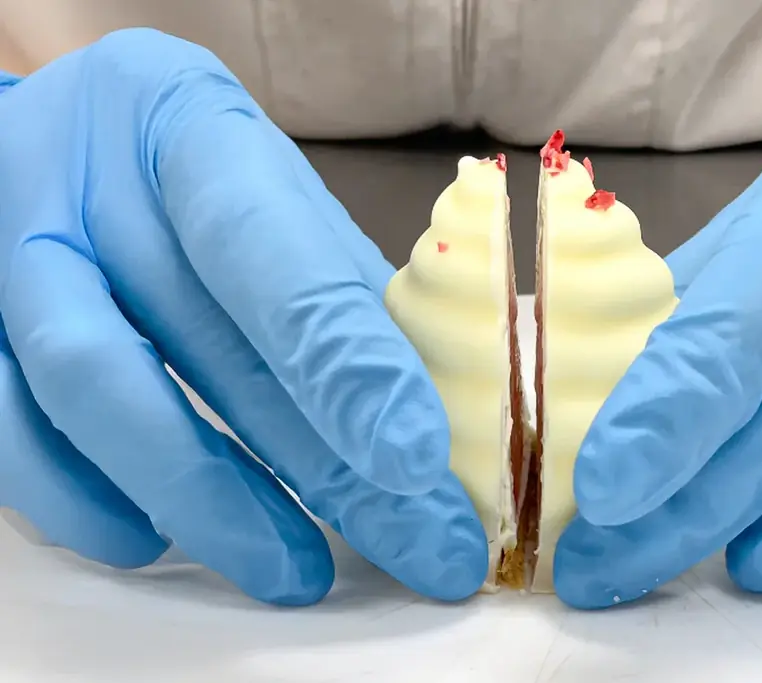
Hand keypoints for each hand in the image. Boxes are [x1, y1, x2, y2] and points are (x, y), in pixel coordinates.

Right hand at [0, 29, 486, 604]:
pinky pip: (7, 430)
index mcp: (183, 123)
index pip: (270, 249)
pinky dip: (85, 499)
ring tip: (296, 571)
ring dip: (207, 499)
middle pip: (202, 338)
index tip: (415, 459)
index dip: (345, 360)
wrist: (55, 137)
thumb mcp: (267, 190)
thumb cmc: (184, 171)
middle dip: (323, 465)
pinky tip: (157, 540)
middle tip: (418, 548)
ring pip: (92, 388)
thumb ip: (330, 287)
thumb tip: (410, 418)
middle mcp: (77, 175)